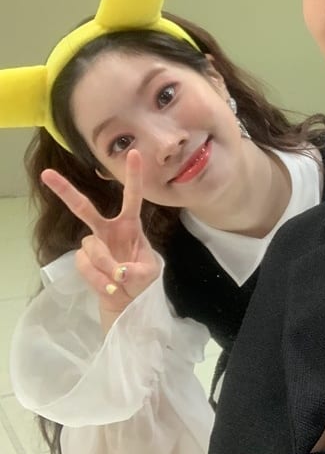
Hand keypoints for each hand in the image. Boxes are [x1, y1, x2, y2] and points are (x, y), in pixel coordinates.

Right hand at [41, 150, 160, 330]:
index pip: (132, 197)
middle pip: (84, 208)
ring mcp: (93, 245)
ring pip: (92, 249)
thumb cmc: (141, 280)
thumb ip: (136, 270)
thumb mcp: (148, 274)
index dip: (133, 177)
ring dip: (106, 266)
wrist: (126, 301)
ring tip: (118, 280)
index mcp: (130, 225)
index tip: (133, 153)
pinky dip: (98, 279)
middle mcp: (108, 230)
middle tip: (46, 174)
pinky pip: (86, 266)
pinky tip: (108, 285)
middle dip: (65, 191)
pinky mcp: (83, 260)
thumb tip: (118, 271)